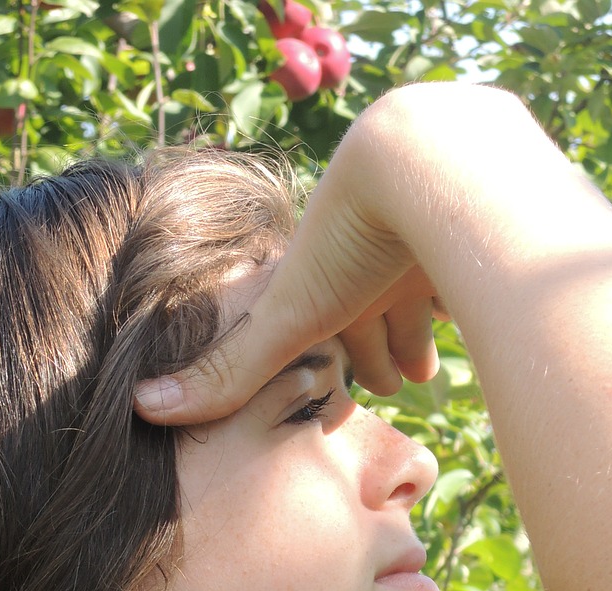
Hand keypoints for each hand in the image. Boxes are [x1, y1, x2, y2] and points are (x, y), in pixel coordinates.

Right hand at [133, 123, 446, 424]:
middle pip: (370, 314)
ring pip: (416, 298)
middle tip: (398, 385)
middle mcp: (365, 258)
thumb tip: (142, 409)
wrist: (428, 160)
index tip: (343, 403)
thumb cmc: (351, 240)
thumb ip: (231, 370)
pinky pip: (462, 278)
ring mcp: (417, 245)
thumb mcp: (288, 318)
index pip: (322, 328)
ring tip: (428, 371)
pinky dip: (460, 306)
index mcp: (322, 273)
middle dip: (379, 352)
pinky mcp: (468, 241)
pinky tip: (470, 326)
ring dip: (419, 336)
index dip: (333, 367)